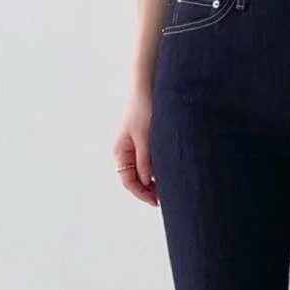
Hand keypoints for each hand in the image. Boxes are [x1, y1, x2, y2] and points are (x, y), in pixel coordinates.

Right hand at [112, 86, 157, 205]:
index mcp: (121, 153)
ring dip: (153, 181)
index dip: (142, 194)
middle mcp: (125, 153)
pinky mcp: (145, 144)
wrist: (148, 89)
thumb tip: (146, 181)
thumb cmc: (144, 110)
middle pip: (135, 180)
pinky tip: (168, 174)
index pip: (129, 182)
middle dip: (148, 191)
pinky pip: (148, 164)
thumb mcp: (145, 137)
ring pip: (142, 173)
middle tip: (166, 198)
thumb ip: (145, 160)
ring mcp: (135, 149)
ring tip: (169, 187)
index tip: (157, 201)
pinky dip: (156, 171)